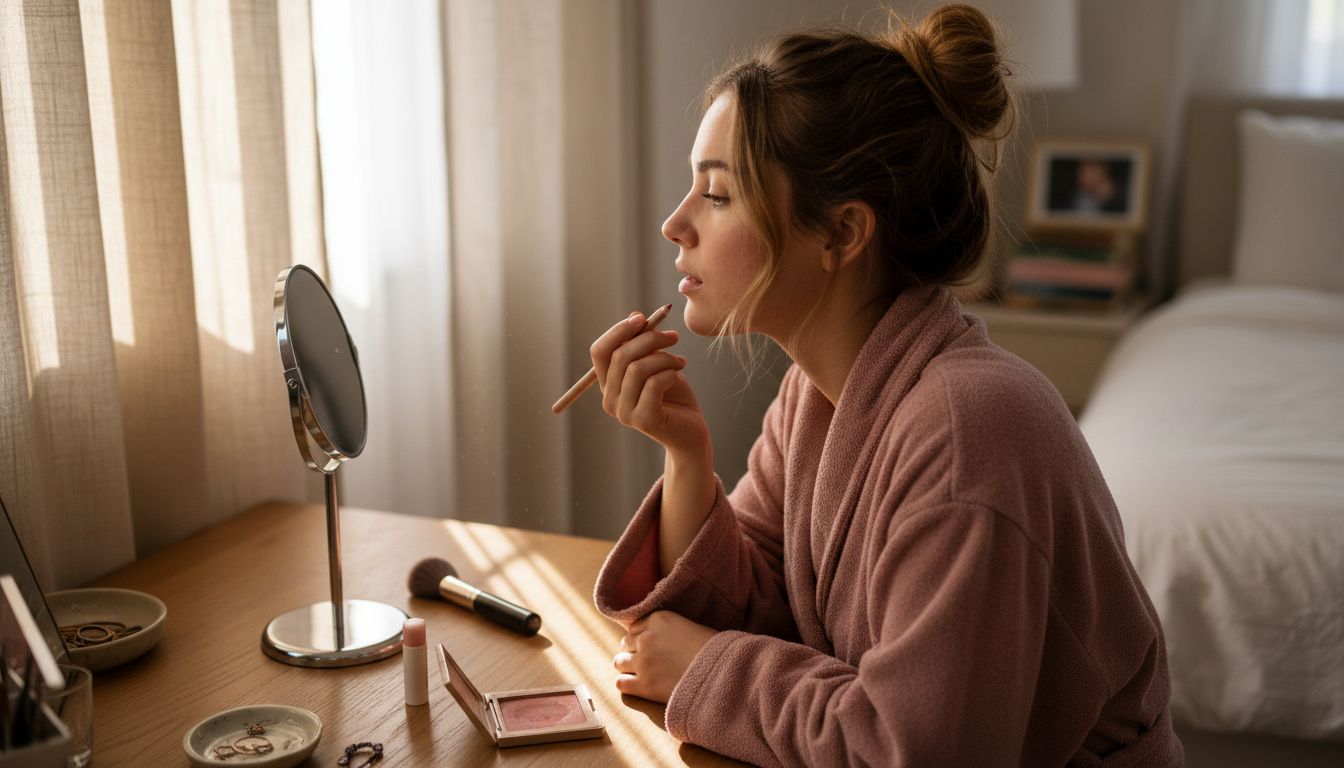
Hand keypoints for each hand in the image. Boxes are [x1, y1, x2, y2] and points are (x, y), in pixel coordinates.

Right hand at [589, 311, 708, 454]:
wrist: (691, 432)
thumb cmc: (674, 396)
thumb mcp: (657, 364)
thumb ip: (642, 345)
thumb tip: (634, 315)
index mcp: (608, 385)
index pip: (599, 352)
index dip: (618, 331)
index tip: (642, 318)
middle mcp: (610, 400)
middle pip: (620, 356)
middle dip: (650, 339)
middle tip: (674, 337)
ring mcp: (624, 413)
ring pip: (637, 368)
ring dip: (665, 358)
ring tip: (681, 362)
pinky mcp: (644, 420)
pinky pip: (654, 384)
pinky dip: (670, 373)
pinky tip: (679, 377)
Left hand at [612, 611, 716, 702]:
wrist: (723, 672)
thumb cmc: (715, 650)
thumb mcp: (691, 626)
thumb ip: (670, 628)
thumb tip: (664, 637)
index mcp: (659, 618)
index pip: (635, 626)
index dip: (641, 636)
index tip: (649, 645)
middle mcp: (647, 637)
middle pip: (625, 643)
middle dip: (634, 651)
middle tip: (646, 660)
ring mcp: (643, 662)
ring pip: (619, 662)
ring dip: (627, 667)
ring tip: (639, 673)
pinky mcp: (644, 686)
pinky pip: (621, 683)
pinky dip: (626, 684)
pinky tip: (636, 686)